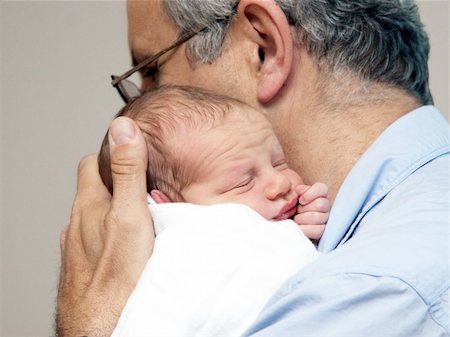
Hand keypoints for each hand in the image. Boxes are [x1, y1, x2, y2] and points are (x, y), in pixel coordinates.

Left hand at [56, 117, 153, 336]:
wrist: (102, 326)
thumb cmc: (118, 276)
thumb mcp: (130, 214)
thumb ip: (127, 172)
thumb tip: (123, 129)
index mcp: (88, 204)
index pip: (92, 163)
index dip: (112, 154)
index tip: (134, 155)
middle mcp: (77, 223)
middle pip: (95, 190)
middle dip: (118, 184)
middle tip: (146, 189)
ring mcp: (78, 246)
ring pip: (96, 217)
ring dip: (115, 212)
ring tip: (142, 218)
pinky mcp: (85, 266)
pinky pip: (98, 240)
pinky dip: (112, 235)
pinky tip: (129, 247)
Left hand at [293, 183, 329, 240]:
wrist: (285, 223)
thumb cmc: (289, 208)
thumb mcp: (290, 196)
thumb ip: (296, 191)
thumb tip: (299, 190)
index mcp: (318, 194)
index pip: (322, 188)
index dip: (311, 194)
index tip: (300, 200)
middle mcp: (324, 206)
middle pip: (321, 204)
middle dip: (304, 208)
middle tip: (297, 211)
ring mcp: (324, 219)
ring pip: (319, 217)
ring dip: (303, 219)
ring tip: (296, 219)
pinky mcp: (321, 231)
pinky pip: (318, 230)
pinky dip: (305, 229)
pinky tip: (299, 227)